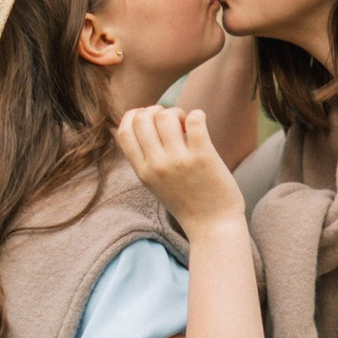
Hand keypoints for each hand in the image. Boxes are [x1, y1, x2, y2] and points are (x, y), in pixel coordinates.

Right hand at [114, 103, 250, 235]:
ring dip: (178, 113)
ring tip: (188, 126)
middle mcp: (157, 166)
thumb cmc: (187, 202)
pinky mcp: (203, 157)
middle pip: (143, 118)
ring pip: (167, 116)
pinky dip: (197, 115)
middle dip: (157, 111)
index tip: (149, 118)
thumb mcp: (156, 183)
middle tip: (173, 121)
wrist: (213, 226)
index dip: (134, 116)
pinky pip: (195, 120)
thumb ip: (147, 158)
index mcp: (143, 172)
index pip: (124, 132)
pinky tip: (201, 122)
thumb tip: (145, 120)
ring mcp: (179, 161)